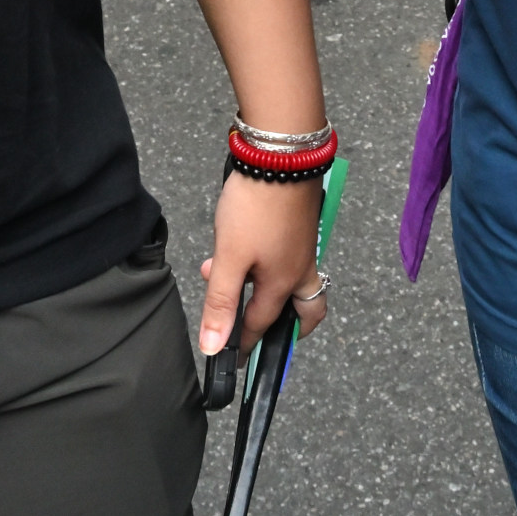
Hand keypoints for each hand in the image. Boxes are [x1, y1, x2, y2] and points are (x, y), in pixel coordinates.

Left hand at [197, 169, 328, 357]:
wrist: (279, 156)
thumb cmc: (256, 207)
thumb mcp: (230, 258)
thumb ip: (220, 302)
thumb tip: (213, 346)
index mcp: (284, 284)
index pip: (261, 325)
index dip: (242, 344)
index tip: (229, 359)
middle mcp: (300, 269)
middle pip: (304, 311)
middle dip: (287, 330)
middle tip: (265, 337)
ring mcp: (302, 247)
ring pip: (293, 284)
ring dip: (266, 293)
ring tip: (230, 283)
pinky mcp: (299, 226)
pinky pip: (288, 260)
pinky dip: (266, 268)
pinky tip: (240, 253)